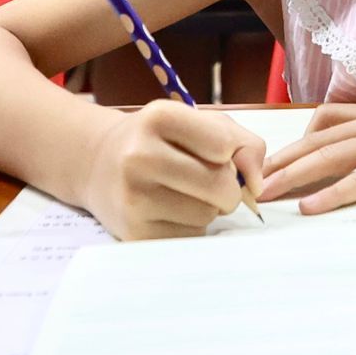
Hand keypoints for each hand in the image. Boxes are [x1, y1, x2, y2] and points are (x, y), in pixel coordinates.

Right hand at [72, 101, 270, 239]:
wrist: (98, 164)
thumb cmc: (160, 140)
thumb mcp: (198, 123)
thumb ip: (242, 143)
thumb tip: (257, 184)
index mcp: (158, 117)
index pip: (224, 145)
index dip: (232, 154)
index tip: (219, 155)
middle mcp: (139, 156)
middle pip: (220, 185)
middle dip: (228, 188)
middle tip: (212, 182)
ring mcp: (133, 198)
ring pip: (207, 215)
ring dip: (209, 208)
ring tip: (184, 194)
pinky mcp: (134, 233)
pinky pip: (190, 237)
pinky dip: (191, 227)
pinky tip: (170, 212)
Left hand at [259, 83, 355, 213]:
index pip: (327, 123)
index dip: (298, 140)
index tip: (273, 157)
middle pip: (316, 140)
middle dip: (281, 160)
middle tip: (248, 178)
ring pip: (327, 157)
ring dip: (291, 175)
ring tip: (263, 192)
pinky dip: (331, 194)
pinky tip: (310, 208)